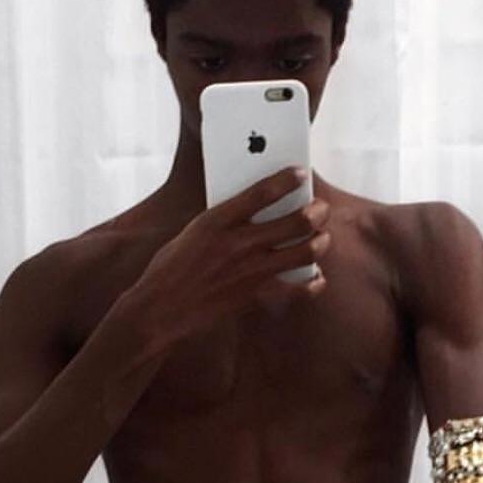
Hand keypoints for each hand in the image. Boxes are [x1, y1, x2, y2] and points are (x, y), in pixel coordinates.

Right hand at [128, 167, 330, 345]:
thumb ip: (224, 220)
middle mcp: (238, 243)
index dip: (287, 179)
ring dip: (321, 242)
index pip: (262, 192)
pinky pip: (299, 290)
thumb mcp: (193, 232)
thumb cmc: (171, 267)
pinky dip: (313, 283)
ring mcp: (250, 271)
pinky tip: (316, 277)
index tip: (301, 172)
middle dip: (317, 212)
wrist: (160, 310)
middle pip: (296, 221)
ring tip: (322, 238)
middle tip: (321, 209)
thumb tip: (255, 209)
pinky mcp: (256, 297)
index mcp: (218, 221)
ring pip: (305, 252)